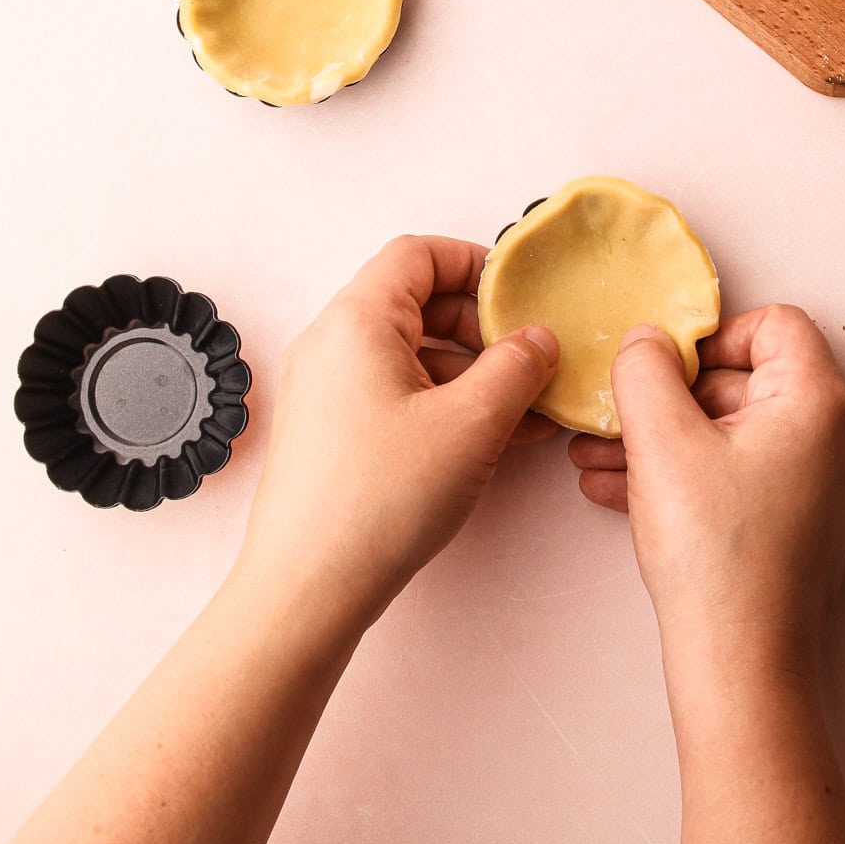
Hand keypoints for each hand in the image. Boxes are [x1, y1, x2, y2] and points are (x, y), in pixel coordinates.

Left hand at [237, 236, 558, 646]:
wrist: (307, 589)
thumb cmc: (380, 499)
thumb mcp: (471, 423)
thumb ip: (516, 367)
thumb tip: (538, 339)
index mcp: (357, 321)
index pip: (418, 254)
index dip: (475, 263)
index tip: (521, 294)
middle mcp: (332, 345)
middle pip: (417, 304)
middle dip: (481, 327)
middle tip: (530, 359)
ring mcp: (326, 391)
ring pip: (411, 355)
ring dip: (471, 372)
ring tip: (526, 408)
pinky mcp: (331, 434)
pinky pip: (396, 395)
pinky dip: (444, 404)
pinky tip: (493, 437)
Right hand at [568, 306, 844, 679]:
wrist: (740, 663)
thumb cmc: (715, 554)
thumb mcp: (662, 441)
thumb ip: (646, 369)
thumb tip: (647, 340)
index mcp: (820, 403)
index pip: (774, 325)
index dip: (712, 337)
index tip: (664, 369)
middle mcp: (837, 438)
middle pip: (747, 381)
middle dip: (670, 399)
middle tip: (615, 419)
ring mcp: (823, 484)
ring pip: (734, 433)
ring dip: (665, 439)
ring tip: (599, 459)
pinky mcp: (800, 521)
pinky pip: (740, 473)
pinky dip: (687, 474)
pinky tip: (619, 490)